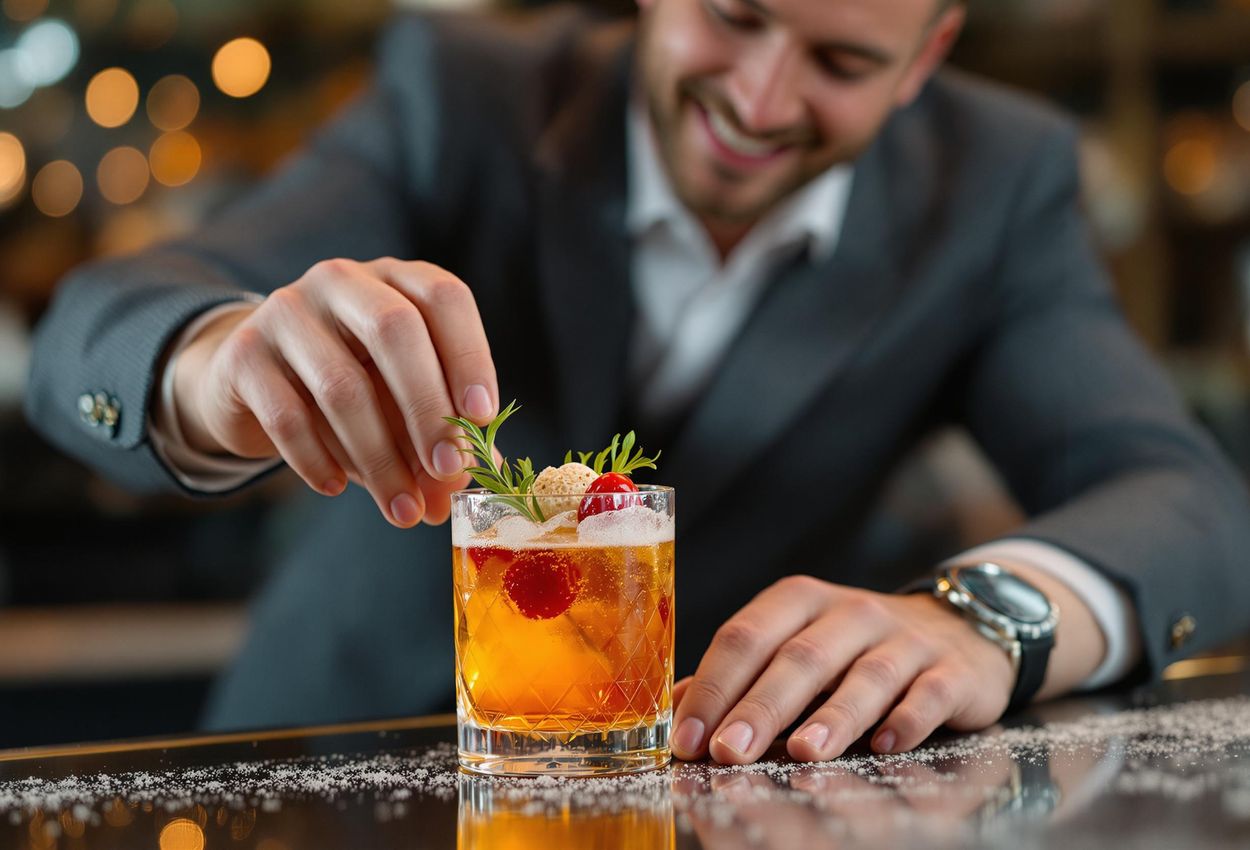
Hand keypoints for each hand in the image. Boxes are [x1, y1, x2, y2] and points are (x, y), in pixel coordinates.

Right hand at [167, 257, 496, 527]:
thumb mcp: (402, 403)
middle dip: (427, 409)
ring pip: (342, 385)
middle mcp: (343, 281)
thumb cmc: (354, 385)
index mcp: (397, 280)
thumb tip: (459, 488)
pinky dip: (318, 460)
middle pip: (394, 331)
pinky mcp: (243, 354)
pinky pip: (287, 416)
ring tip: (403, 510)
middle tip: (447, 472)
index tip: (482, 419)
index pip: (444, 298)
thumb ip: (438, 436)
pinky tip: (337, 488)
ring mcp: (287, 311)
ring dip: (380, 458)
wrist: (254, 380)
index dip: (469, 356)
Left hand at [670, 576, 1015, 763]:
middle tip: (729, 751)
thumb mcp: (794, 644)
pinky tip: (885, 745)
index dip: (713, 687)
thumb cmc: (853, 647)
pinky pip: (928, 694)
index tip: (687, 737)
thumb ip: (740, 675)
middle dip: (760, 706)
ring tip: (802, 751)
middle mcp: (850, 612)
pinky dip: (907, 720)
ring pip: (865, 675)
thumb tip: (680, 711)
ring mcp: (904, 640)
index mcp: (799, 602)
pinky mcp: (950, 671)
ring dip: (832, 716)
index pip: (745, 637)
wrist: (956, 631)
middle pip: (799, 657)